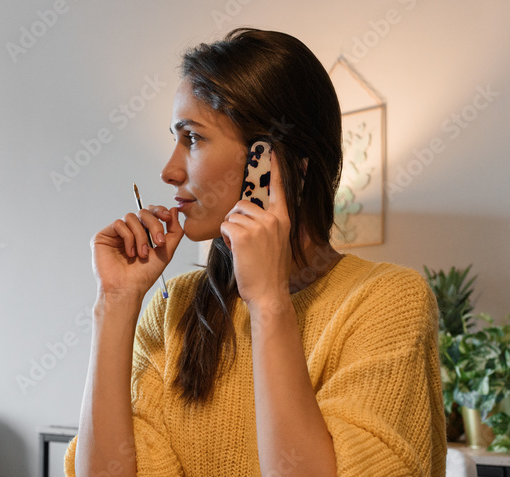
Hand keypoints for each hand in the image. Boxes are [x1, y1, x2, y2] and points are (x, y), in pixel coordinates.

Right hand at [91, 204, 182, 299]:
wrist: (128, 289)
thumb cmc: (144, 275)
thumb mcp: (166, 252)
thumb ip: (174, 231)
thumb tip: (174, 210)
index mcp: (143, 233)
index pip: (151, 213)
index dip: (160, 211)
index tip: (168, 217)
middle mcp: (129, 231)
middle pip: (143, 212)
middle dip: (154, 225)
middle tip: (159, 243)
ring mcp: (116, 233)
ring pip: (131, 217)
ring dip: (141, 236)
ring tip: (142, 254)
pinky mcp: (103, 236)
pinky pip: (119, 224)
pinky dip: (128, 238)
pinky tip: (130, 253)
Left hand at [220, 158, 292, 304]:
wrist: (269, 294)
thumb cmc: (270, 273)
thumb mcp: (278, 244)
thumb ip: (271, 226)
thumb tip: (255, 214)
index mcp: (284, 219)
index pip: (280, 188)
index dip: (276, 168)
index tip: (273, 148)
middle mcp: (274, 219)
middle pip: (243, 204)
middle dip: (236, 220)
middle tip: (243, 241)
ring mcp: (260, 226)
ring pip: (232, 216)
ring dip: (230, 230)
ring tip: (242, 249)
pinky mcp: (244, 235)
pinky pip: (225, 226)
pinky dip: (225, 238)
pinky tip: (236, 251)